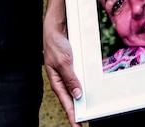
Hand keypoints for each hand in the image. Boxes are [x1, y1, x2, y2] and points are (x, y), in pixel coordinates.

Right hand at [44, 9, 82, 125]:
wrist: (57, 26)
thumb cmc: (55, 43)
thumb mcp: (64, 62)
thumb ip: (70, 78)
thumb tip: (77, 94)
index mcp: (56, 80)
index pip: (65, 101)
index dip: (71, 114)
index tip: (77, 125)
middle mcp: (62, 78)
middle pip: (70, 98)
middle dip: (76, 110)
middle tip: (84, 120)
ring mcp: (67, 72)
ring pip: (75, 88)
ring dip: (81, 98)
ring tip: (88, 109)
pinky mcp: (73, 65)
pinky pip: (79, 77)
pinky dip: (84, 84)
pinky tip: (89, 90)